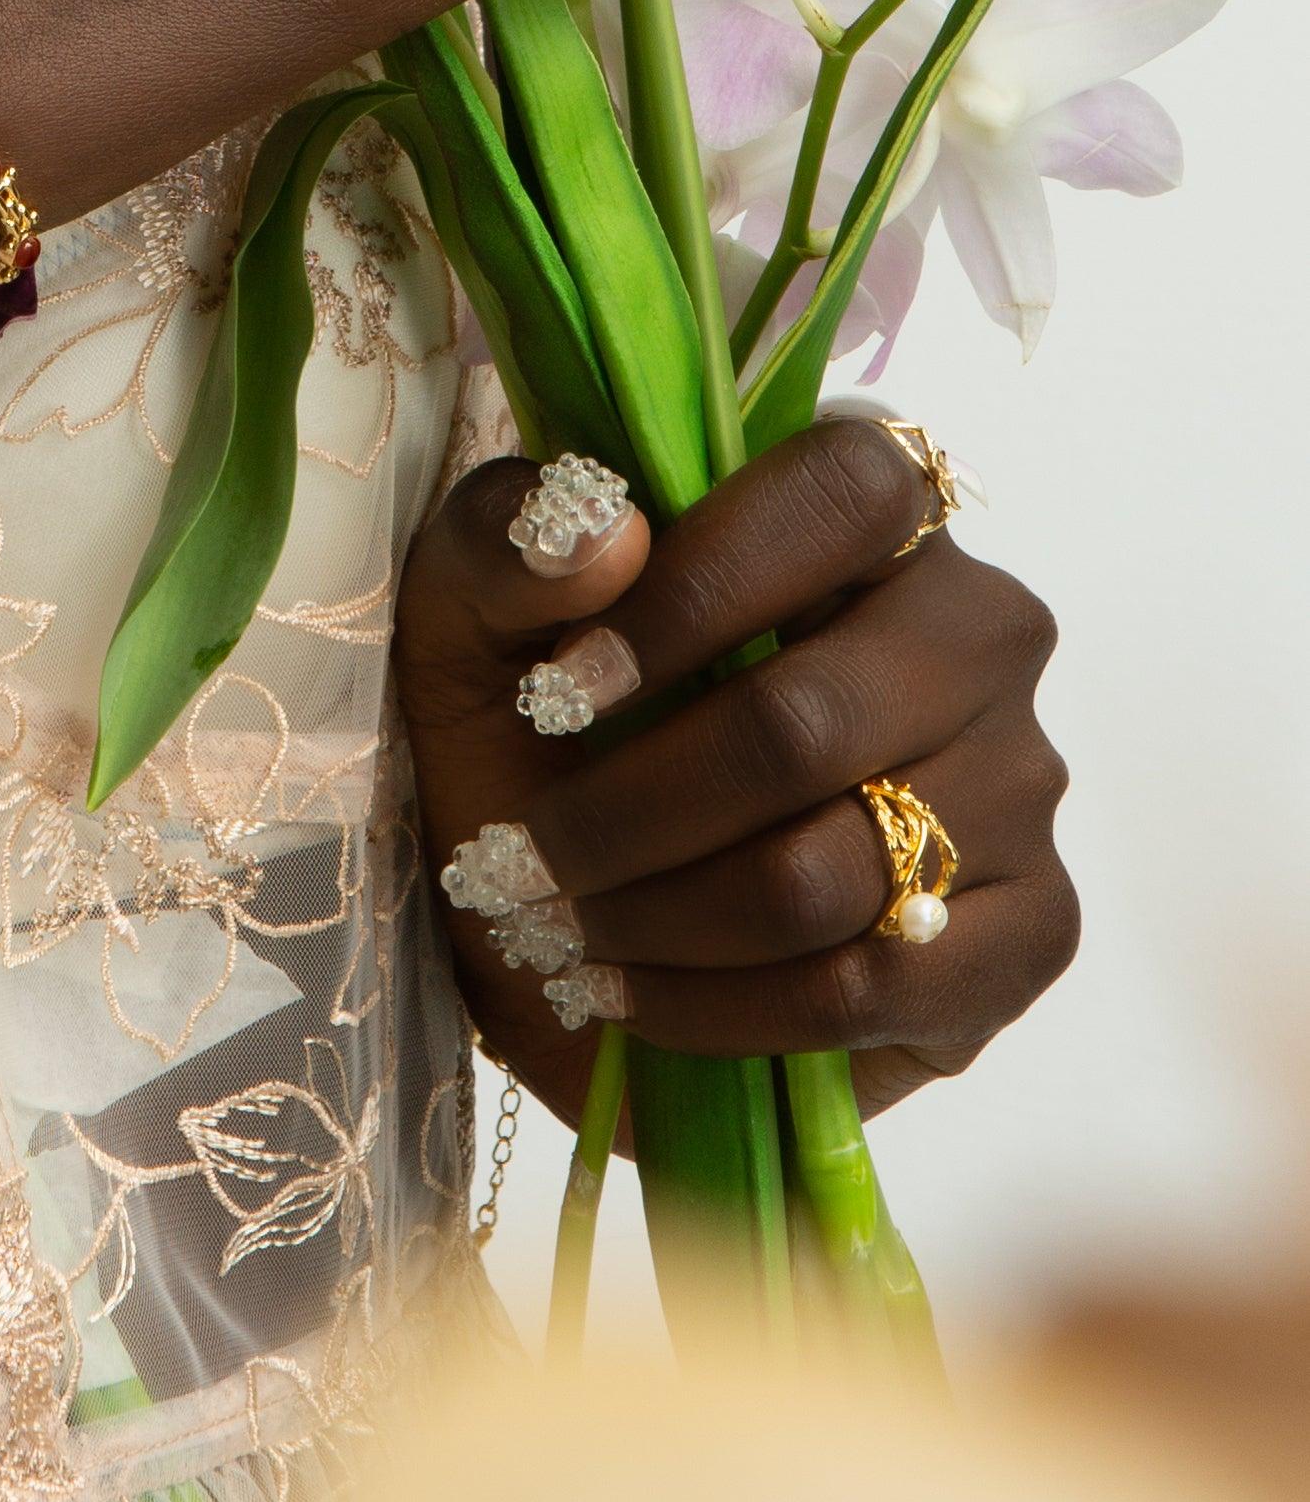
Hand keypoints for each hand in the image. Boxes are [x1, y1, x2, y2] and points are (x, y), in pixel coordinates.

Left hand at [394, 418, 1077, 1121]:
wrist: (555, 919)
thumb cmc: (534, 735)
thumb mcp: (469, 617)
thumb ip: (509, 542)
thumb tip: (601, 528)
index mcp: (870, 510)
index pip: (841, 494)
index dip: (695, 590)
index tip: (561, 691)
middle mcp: (975, 628)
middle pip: (809, 721)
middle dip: (634, 809)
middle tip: (530, 853)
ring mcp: (1020, 780)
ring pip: (831, 870)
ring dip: (662, 915)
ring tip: (571, 926)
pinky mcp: (1031, 929)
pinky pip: (876, 984)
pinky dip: (723, 1007)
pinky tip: (639, 995)